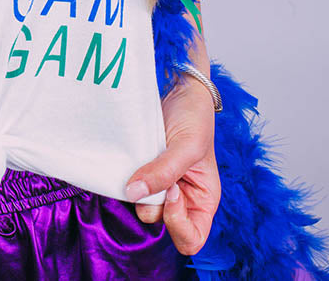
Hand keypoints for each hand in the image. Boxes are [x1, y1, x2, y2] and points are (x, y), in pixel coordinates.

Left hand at [125, 74, 220, 255]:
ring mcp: (158, 187)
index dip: (178, 225)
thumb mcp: (187, 146)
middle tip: (154, 169)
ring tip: (144, 158)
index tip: (172, 192)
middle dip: (153, 201)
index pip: (192, 239)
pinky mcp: (141, 173)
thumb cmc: (194, 117)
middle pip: (160, 223)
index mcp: (203, 200)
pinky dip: (125, 178)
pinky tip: (131, 160)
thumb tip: (135, 194)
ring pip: (140, 206)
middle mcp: (180, 199)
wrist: (178, 90)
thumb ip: (164, 172)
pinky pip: (128, 188)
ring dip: (137, 187)